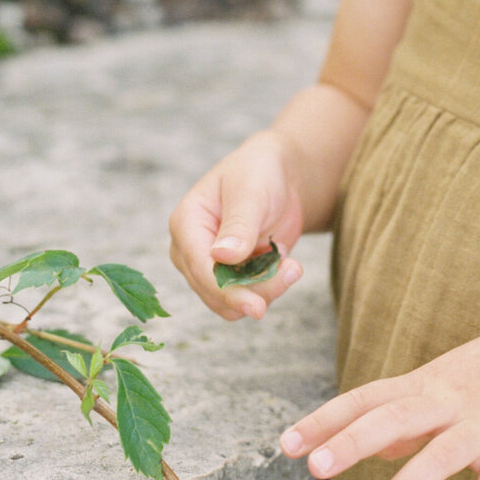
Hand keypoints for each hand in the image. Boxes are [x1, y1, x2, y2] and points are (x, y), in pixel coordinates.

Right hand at [168, 130, 304, 319]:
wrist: (278, 177)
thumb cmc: (259, 173)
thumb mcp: (250, 191)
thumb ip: (238, 224)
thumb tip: (221, 256)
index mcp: (186, 223)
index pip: (200, 268)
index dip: (227, 291)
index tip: (257, 306)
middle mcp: (190, 250)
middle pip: (214, 292)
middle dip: (255, 290)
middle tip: (294, 270)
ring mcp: (208, 266)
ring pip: (231, 302)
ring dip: (265, 291)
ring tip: (293, 265)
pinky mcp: (230, 276)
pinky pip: (247, 297)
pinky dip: (269, 288)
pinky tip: (286, 264)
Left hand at [278, 313, 479, 479]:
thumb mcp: (440, 382)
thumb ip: (400, 414)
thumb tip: (361, 446)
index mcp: (422, 384)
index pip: (364, 398)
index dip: (325, 419)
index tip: (285, 444)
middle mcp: (447, 400)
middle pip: (395, 418)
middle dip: (354, 440)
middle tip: (316, 465)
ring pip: (441, 455)